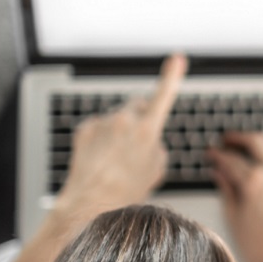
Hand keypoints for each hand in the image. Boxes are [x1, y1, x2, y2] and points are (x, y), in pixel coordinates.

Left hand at [55, 54, 186, 214]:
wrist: (91, 203)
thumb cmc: (127, 191)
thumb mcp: (156, 170)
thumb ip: (157, 145)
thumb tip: (148, 137)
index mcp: (147, 130)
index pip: (163, 96)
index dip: (172, 76)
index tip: (178, 58)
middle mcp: (124, 120)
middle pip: (137, 106)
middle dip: (140, 117)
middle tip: (137, 142)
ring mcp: (102, 122)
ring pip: (116, 120)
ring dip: (118, 133)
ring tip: (115, 161)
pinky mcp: (85, 127)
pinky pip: (98, 127)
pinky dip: (100, 139)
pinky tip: (100, 159)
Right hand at [207, 133, 262, 261]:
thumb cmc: (256, 246)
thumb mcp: (233, 215)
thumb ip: (226, 188)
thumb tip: (218, 172)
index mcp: (254, 182)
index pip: (231, 159)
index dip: (217, 153)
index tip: (210, 152)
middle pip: (256, 141)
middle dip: (238, 138)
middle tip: (226, 140)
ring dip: (260, 141)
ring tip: (247, 145)